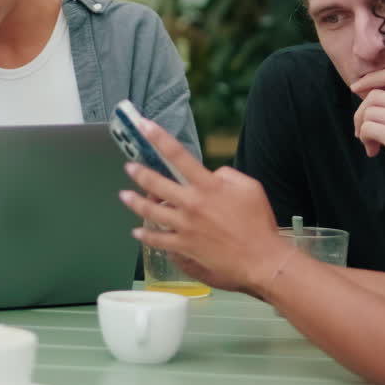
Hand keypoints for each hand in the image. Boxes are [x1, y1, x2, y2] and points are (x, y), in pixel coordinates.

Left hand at [119, 118, 288, 295]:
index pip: (179, 156)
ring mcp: (185, 226)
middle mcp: (192, 204)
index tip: (144, 126)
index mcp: (208, 186)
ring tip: (124, 195)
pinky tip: (137, 232)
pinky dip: (145, 236)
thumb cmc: (258, 222)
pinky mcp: (184, 246)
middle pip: (156, 184)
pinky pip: (158, 240)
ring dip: (134, 202)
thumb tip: (212, 174)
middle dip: (139, 173)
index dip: (159, 138)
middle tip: (129, 166)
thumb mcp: (250, 187)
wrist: (260, 259)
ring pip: (150, 211)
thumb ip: (228, 175)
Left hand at [350, 67, 384, 229]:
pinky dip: (365, 139)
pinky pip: (368, 128)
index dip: (370, 79)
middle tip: (364, 132)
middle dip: (361, 113)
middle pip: (375, 96)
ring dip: (362, 129)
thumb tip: (366, 91)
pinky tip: (374, 151)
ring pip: (368, 112)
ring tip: (373, 144)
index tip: (356, 89)